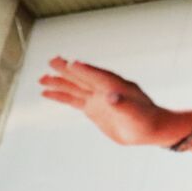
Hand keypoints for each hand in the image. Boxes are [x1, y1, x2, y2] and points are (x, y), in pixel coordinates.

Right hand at [39, 57, 189, 146]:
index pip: (97, 76)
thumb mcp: (135, 114)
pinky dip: (60, 96)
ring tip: (41, 79)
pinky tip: (45, 92)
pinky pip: (73, 99)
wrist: (150, 129)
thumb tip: (111, 98)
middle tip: (51, 61)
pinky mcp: (93, 108)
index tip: (71, 63)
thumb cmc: (146, 120)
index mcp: (115, 86)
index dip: (85, 70)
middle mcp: (103, 88)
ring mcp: (97, 97)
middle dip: (67, 70)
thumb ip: (122, 105)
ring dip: (59, 82)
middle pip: (82, 77)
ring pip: (74, 87)